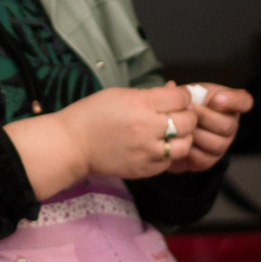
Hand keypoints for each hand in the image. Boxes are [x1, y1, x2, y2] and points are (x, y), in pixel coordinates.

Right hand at [6, 84, 195, 198]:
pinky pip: (169, 162)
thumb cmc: (93, 115)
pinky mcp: (143, 169)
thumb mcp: (120, 94)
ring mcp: (146, 151)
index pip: (181, 98)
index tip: (177, 99)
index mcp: (140, 104)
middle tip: (178, 116)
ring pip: (184, 146)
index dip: (183, 97)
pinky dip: (167, 155)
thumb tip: (174, 92)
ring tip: (170, 135)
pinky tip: (156, 148)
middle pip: (188, 122)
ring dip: (181, 138)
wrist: (72, 144)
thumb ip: (150, 95)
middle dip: (187, 117)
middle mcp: (146, 128)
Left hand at [163, 83, 251, 172]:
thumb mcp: (184, 94)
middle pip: (228, 125)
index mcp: (229, 105)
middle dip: (204, 117)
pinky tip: (180, 140)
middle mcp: (230, 125)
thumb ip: (182, 91)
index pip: (244, 101)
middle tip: (188, 109)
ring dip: (196, 134)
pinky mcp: (209, 160)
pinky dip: (190, 149)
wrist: (171, 131)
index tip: (217, 98)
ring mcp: (222, 144)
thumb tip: (171, 86)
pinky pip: (204, 158)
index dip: (234, 101)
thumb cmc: (182, 108)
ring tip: (181, 126)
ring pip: (217, 143)